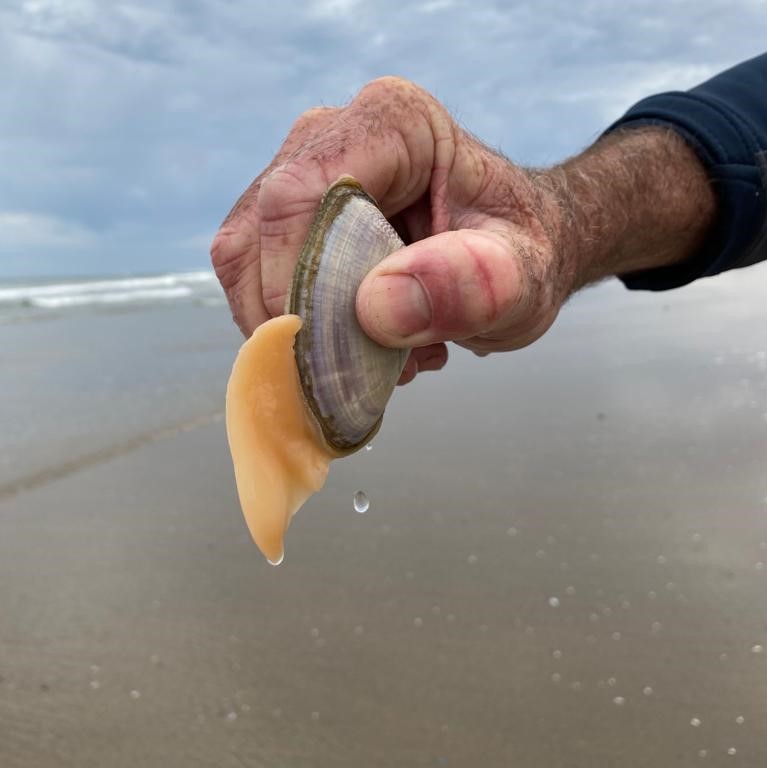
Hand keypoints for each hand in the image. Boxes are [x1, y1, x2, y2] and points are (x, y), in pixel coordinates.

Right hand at [211, 77, 570, 383]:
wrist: (511, 257)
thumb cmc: (519, 253)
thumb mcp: (521, 274)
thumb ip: (470, 284)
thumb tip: (377, 308)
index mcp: (393, 123)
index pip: (301, 195)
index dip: (296, 279)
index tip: (328, 352)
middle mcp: (332, 136)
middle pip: (259, 233)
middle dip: (297, 317)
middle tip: (367, 367)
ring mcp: (302, 175)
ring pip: (245, 262)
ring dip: (297, 328)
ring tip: (379, 354)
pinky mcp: (287, 220)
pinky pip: (255, 280)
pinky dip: (296, 327)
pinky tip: (364, 343)